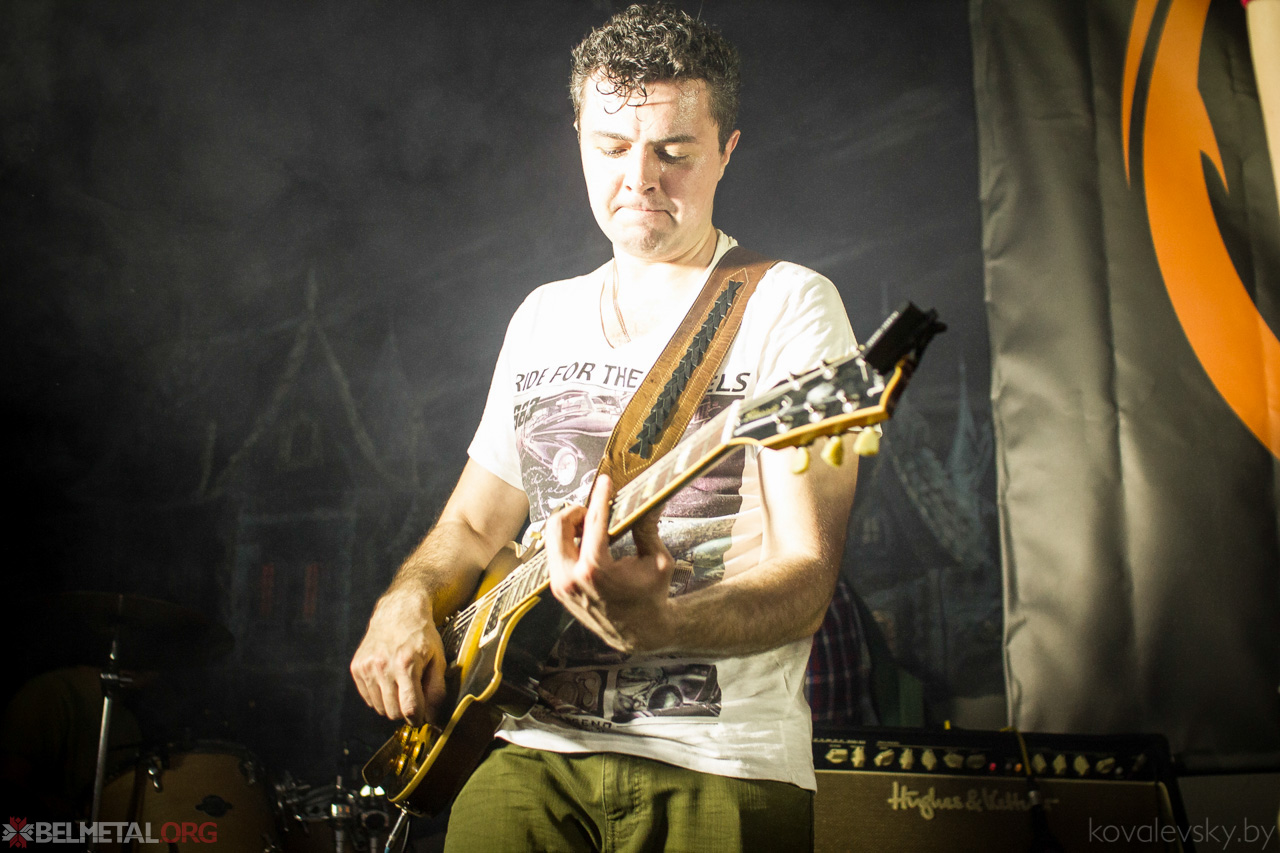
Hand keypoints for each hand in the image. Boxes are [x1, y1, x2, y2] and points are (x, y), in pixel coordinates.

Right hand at [349, 590, 447, 726]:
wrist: (398, 612)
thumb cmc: (421, 635)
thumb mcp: (438, 659)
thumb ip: (437, 690)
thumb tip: (434, 718)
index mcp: (406, 664)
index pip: (410, 708)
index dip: (418, 718)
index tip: (421, 716)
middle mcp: (383, 666)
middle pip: (393, 712)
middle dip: (405, 711)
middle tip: (413, 697)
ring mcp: (367, 667)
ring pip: (379, 708)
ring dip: (392, 704)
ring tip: (401, 686)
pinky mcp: (357, 668)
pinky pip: (368, 698)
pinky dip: (379, 696)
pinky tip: (388, 681)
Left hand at [545, 474, 675, 652]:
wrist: (639, 632)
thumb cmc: (651, 596)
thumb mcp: (656, 560)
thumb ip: (648, 528)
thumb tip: (652, 500)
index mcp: (596, 570)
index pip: (593, 522)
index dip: (600, 497)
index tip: (605, 481)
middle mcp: (572, 578)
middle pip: (558, 525)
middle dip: (576, 511)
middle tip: (594, 510)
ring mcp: (561, 585)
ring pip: (552, 539)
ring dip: (570, 526)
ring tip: (592, 526)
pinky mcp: (558, 590)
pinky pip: (555, 555)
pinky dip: (568, 543)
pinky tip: (586, 542)